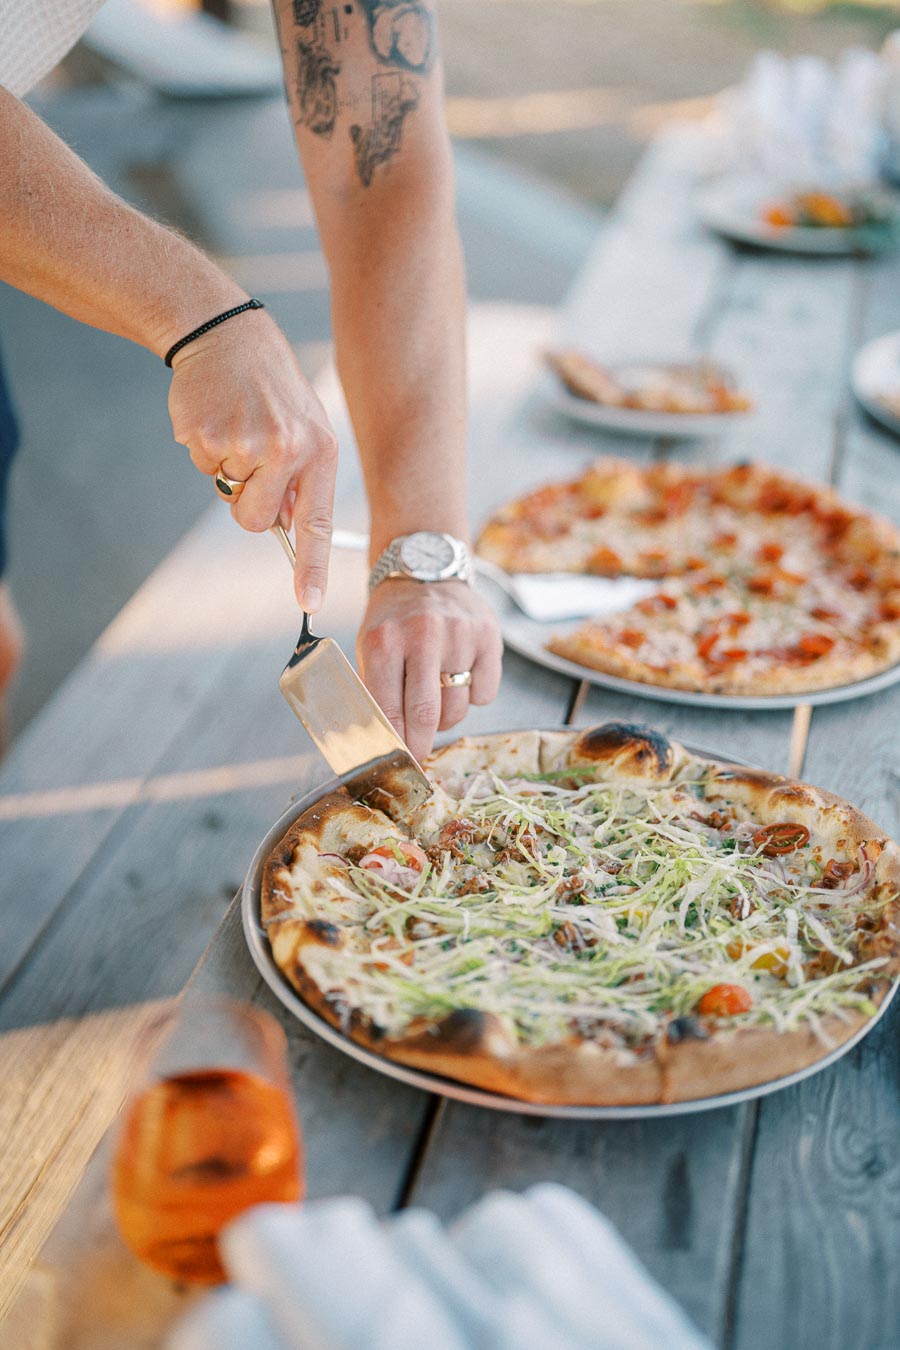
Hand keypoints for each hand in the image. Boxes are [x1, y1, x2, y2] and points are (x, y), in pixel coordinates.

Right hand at [168, 311, 336, 613]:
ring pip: (227, 494)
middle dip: (245, 503)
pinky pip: (202, 467)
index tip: (309, 603)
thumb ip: (300, 477)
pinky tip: (217, 414)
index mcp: (318, 451)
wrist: (227, 333)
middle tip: (247, 460)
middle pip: (256, 521)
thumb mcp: (304, 426)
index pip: (315, 523)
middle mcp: (287, 449)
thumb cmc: (270, 387)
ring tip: (237, 424)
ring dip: (225, 468)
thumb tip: (288, 524)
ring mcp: (246, 443)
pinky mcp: (208, 436)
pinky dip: (203, 447)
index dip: (312, 568)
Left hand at [357, 580, 502, 760]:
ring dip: (446, 719)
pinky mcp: (488, 636)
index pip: (389, 710)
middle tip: (419, 754)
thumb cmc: (394, 620)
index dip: (394, 745)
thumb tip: (381, 744)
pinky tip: (461, 679)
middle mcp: (422, 634)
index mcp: (384, 641)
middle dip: (421, 745)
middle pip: (426, 715)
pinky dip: (473, 698)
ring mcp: (459, 634)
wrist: (426, 572)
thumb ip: (374, 690)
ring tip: (437, 700)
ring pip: (458, 709)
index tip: (399, 763)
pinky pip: (485, 694)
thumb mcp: (370, 646)